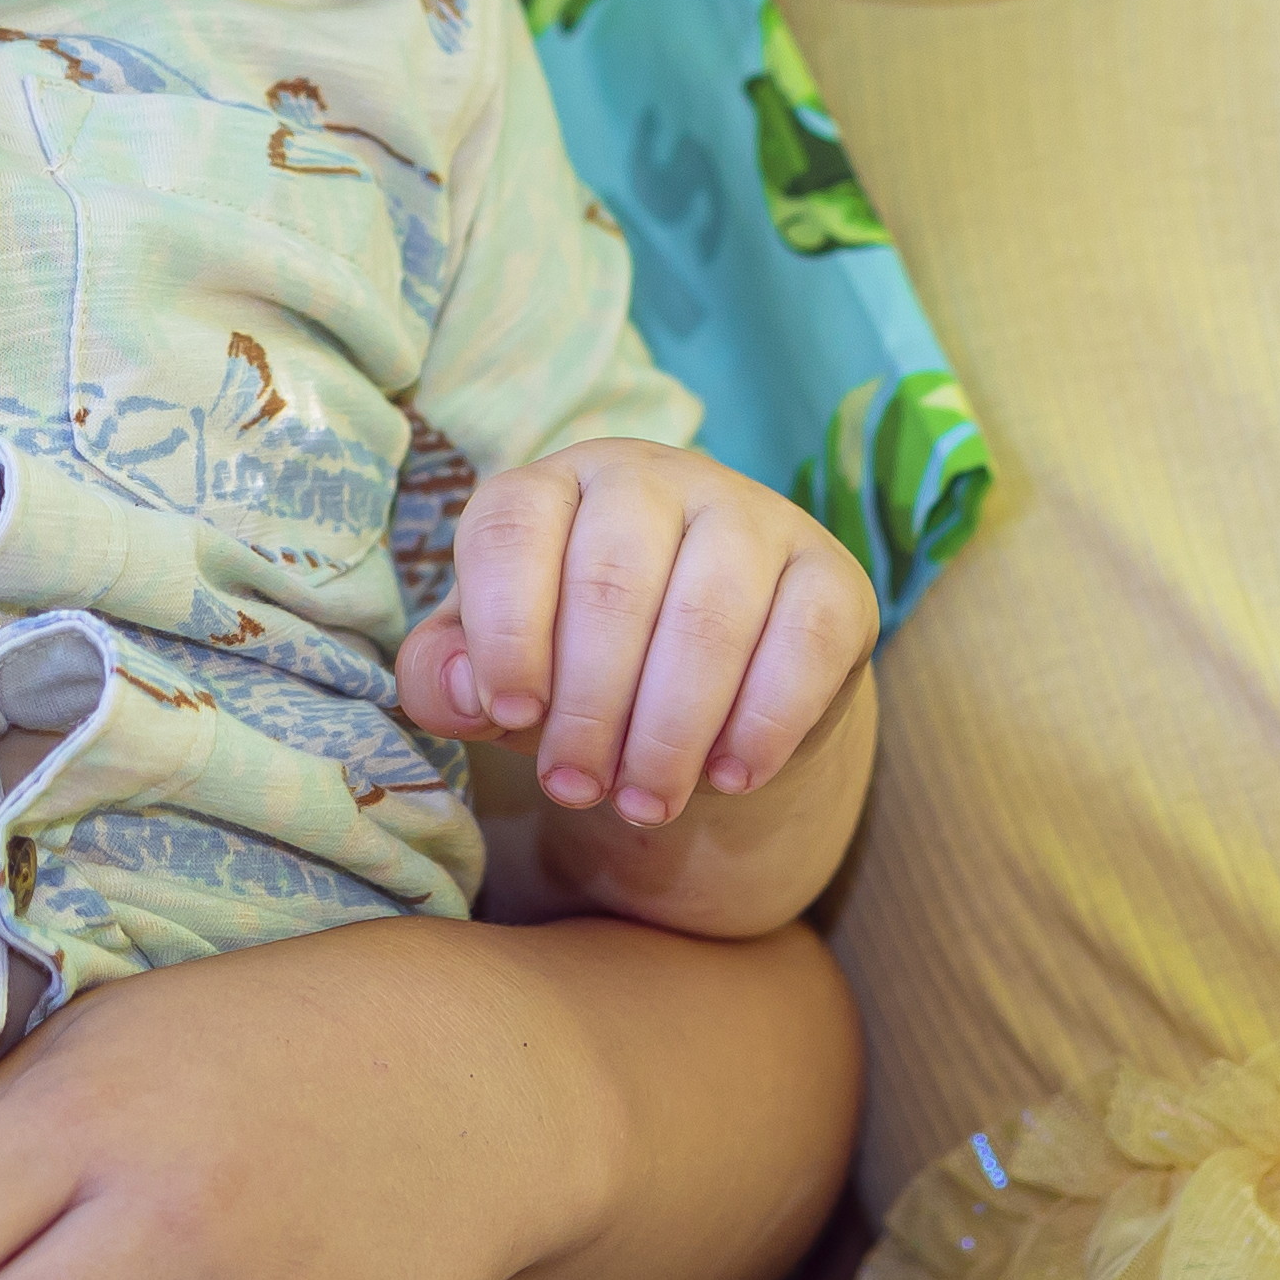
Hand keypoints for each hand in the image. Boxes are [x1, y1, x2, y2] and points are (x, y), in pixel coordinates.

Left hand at [398, 442, 869, 874]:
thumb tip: (468, 690)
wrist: (715, 683)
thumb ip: (447, 677)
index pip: (511, 526)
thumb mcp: (499, 668)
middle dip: (587, 707)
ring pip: (708, 616)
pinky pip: (803, 643)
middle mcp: (653, 478)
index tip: (508, 715)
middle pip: (611, 581)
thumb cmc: (579, 662)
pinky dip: (762, 724)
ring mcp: (752, 517)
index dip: (504, 628)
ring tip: (644, 801)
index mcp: (557, 485)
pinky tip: (728, 776)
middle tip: (577, 788)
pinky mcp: (831, 576)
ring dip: (668, 731)